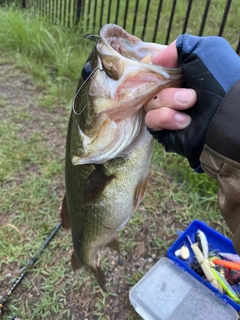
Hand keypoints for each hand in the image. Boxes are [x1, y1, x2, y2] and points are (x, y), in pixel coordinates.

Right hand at [145, 34, 239, 170]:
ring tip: (190, 103)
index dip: (155, 70)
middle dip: (166, 87)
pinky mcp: (164, 130)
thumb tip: (156, 61)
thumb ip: (178, 47)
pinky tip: (184, 121)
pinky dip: (165, 118)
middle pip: (149, 87)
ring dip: (168, 101)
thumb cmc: (219, 81)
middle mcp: (173, 93)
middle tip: (187, 91)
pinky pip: (151, 120)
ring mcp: (167, 112)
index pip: (155, 71)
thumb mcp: (205, 49)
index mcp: (181, 76)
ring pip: (149, 103)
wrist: (226, 115)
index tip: (160, 68)